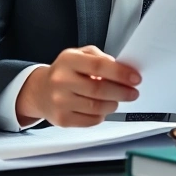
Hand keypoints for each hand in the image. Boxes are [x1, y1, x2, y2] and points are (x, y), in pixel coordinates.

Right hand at [16, 46, 139, 127]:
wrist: (40, 91)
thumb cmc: (64, 72)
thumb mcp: (78, 55)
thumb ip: (99, 57)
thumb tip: (120, 69)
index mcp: (68, 60)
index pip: (98, 65)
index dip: (120, 73)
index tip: (135, 78)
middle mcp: (61, 80)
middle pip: (99, 89)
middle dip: (122, 92)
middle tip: (133, 92)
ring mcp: (60, 102)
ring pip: (97, 107)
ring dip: (113, 104)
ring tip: (116, 100)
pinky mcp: (62, 119)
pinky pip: (91, 120)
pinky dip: (102, 115)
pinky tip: (101, 108)